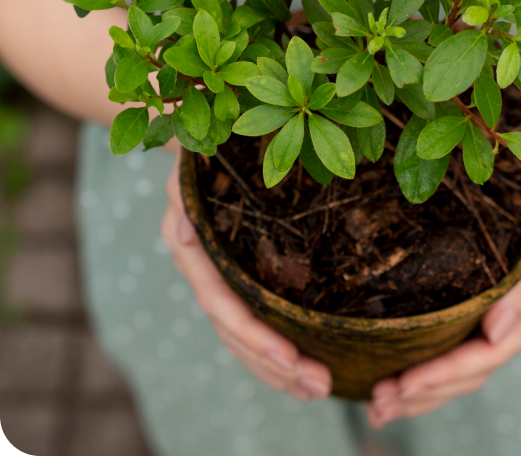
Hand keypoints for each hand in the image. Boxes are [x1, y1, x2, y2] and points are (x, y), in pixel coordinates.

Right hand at [161, 155, 331, 400]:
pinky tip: (304, 370)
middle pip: (235, 335)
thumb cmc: (208, 151)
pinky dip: (276, 352)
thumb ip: (184, 193)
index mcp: (194, 251)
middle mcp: (205, 274)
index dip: (253, 334)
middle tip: (321, 386)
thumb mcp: (192, 165)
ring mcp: (221, 283)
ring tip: (322, 389)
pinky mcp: (239, 283)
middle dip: (275, 365)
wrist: (210, 147)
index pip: (222, 304)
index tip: (292, 357)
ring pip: (244, 341)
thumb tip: (182, 232)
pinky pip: (254, 326)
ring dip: (280, 371)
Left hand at [367, 218, 520, 426]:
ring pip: (457, 377)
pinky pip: (451, 359)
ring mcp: (493, 325)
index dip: (444, 374)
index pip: (484, 356)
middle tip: (378, 404)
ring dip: (418, 397)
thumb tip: (495, 332)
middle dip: (423, 394)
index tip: (403, 383)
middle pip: (468, 376)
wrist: (516, 181)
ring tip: (377, 408)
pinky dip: (424, 380)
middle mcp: (512, 325)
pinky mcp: (474, 320)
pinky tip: (392, 391)